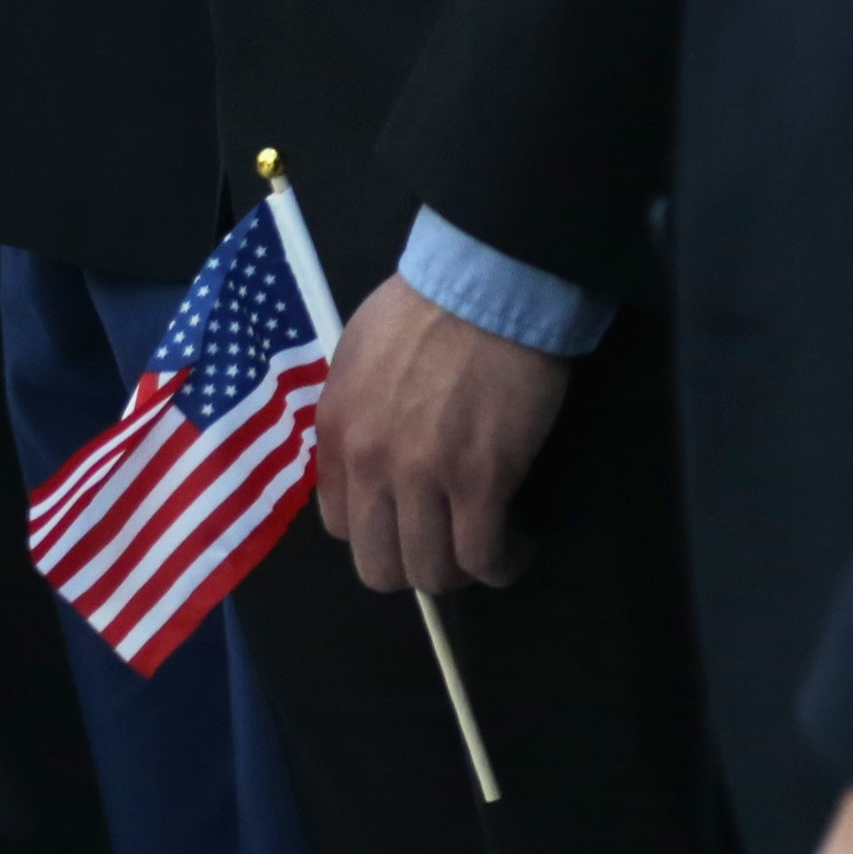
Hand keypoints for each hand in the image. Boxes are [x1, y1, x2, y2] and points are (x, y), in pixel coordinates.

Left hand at [315, 276, 567, 594]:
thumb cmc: (427, 305)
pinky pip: (484, 554)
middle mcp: (371, 464)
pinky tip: (516, 548)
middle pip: (379, 567)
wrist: (488, 281)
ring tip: (487, 550)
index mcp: (337, 433)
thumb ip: (355, 416)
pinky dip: (501, 563)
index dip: (378, 531)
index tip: (406, 519)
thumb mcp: (358, 357)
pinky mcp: (482, 479)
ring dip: (460, 570)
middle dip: (414, 567)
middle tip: (446, 544)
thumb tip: (368, 455)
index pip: (337, 527)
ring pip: (432, 572)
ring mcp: (425, 476)